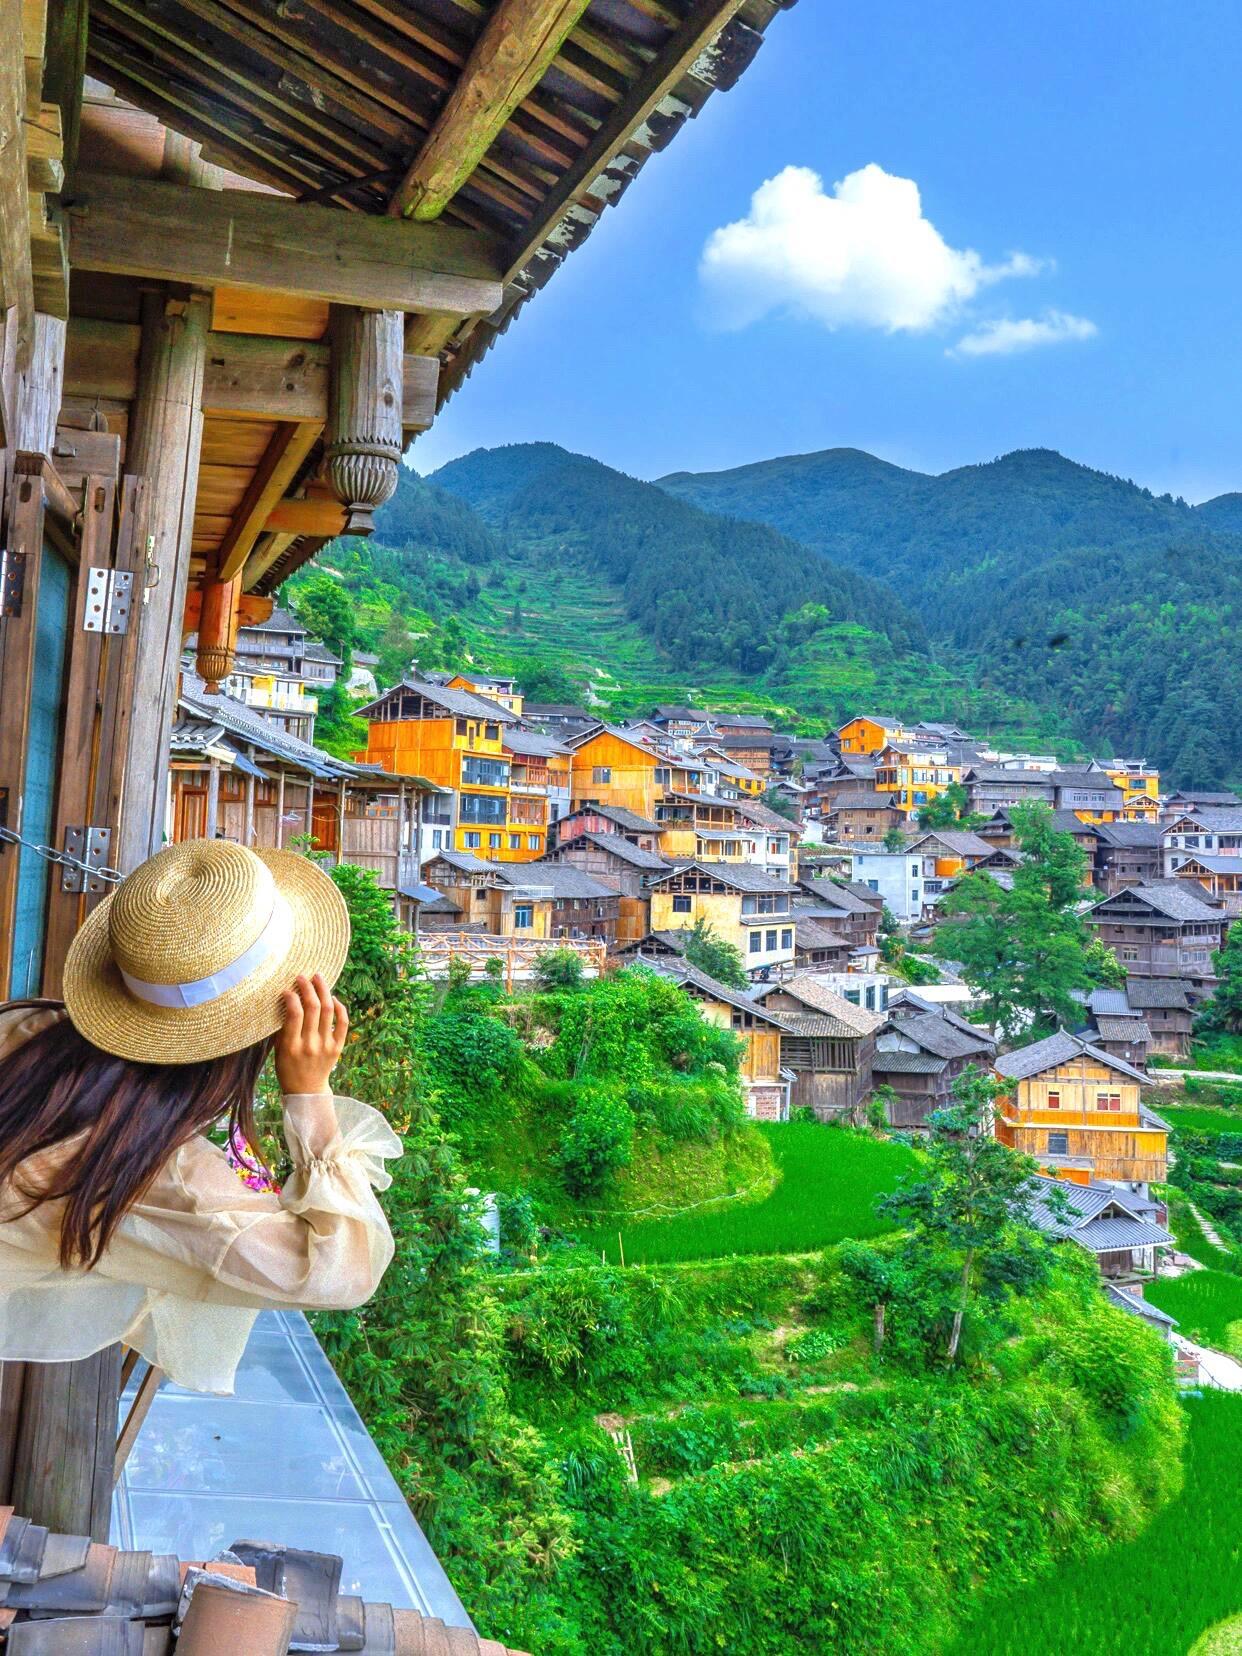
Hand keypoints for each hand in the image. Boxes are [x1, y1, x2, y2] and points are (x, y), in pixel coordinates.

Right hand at [274, 972, 348, 1094]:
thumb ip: (283, 1028)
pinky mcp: (338, 1047)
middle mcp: (310, 1044)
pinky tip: (332, 997)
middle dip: (307, 987)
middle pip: (313, 1008)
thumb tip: (287, 1000)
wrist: (307, 1090)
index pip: (294, 1014)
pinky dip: (339, 1007)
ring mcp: (326, 1045)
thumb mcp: (278, 1050)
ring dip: (323, 990)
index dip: (291, 997)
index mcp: (291, 1046)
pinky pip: (342, 1022)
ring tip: (318, 978)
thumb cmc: (287, 1067)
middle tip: (302, 976)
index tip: (287, 989)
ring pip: (328, 1010)